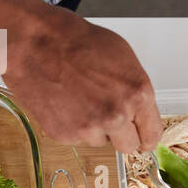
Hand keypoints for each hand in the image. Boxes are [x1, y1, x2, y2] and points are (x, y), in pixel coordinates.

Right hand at [0, 0, 160, 152]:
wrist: (35, 44)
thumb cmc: (75, 41)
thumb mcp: (122, 56)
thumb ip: (135, 89)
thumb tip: (139, 110)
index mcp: (138, 94)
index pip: (152, 134)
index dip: (145, 135)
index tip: (141, 137)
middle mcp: (117, 115)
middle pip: (128, 146)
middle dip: (121, 135)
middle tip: (107, 117)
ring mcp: (90, 128)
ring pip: (100, 141)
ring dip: (93, 127)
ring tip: (78, 99)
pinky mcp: (65, 135)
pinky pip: (76, 138)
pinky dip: (71, 125)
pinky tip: (64, 102)